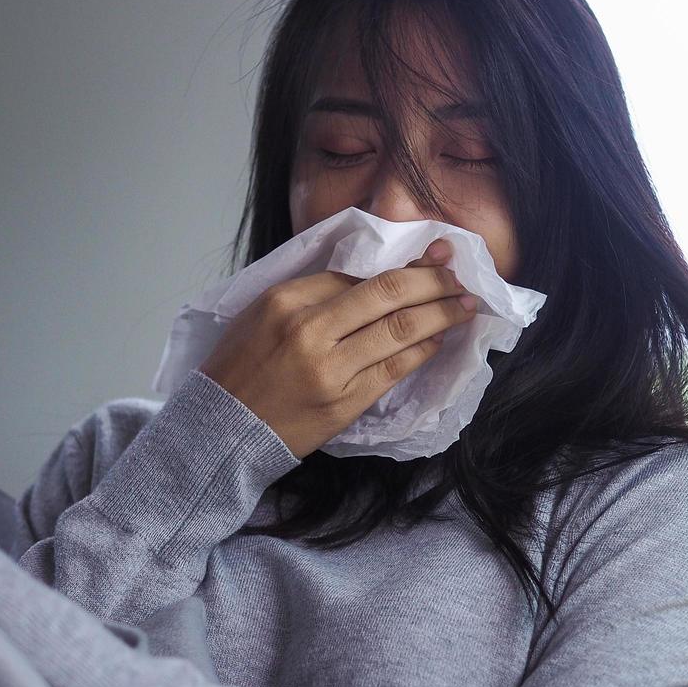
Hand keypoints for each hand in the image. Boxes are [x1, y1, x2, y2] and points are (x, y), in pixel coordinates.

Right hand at [199, 238, 479, 458]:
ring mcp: (331, 369)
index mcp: (286, 300)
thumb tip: (368, 278)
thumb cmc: (240, 369)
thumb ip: (310, 293)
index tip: (430, 256)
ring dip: (441, 313)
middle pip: (388, 293)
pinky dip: (424, 349)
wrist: (221, 430)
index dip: (402, 263)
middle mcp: (310, 329)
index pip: (357, 273)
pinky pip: (396, 368)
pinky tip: (441, 339)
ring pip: (401, 330)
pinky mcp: (346, 402)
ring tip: (465, 303)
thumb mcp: (260, 315)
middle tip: (458, 272)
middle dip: (431, 279)